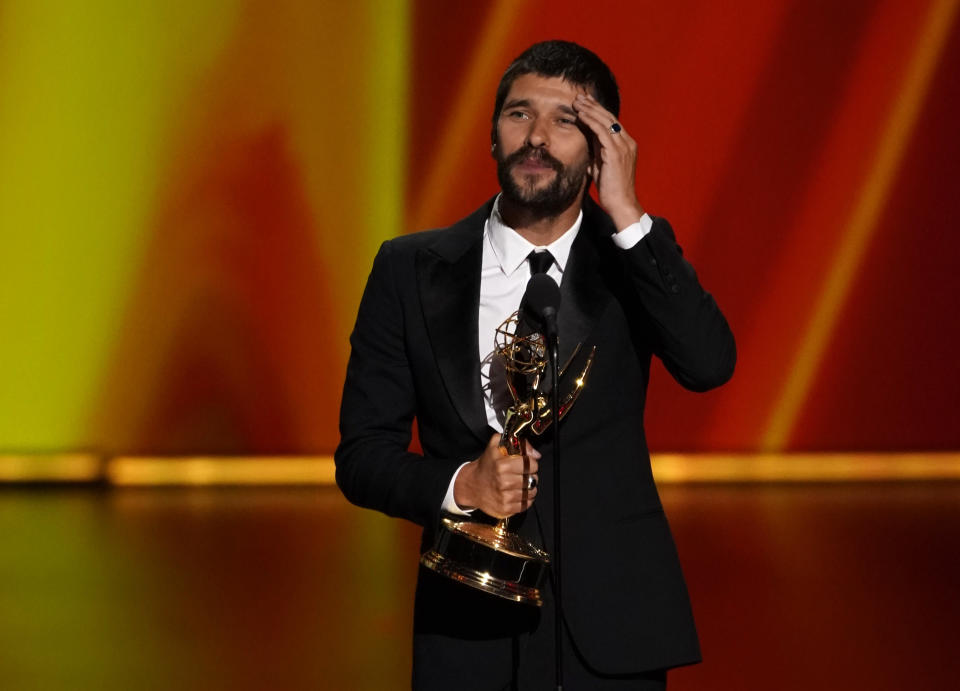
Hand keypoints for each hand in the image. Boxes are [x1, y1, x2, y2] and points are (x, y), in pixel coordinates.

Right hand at [454, 433, 540, 517]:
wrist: (471, 485)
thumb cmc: (486, 465)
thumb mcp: (496, 445)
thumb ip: (518, 443)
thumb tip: (536, 454)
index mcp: (502, 466)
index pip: (532, 465)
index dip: (530, 463)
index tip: (525, 464)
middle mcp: (504, 482)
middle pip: (533, 480)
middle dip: (529, 476)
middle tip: (521, 475)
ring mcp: (505, 497)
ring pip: (531, 493)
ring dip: (528, 489)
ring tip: (519, 485)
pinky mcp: (505, 509)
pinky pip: (525, 505)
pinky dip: (524, 500)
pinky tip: (517, 494)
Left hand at [573, 93, 644, 229]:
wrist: (621, 204)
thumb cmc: (611, 190)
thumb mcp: (601, 167)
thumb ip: (597, 154)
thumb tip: (587, 146)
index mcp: (626, 145)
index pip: (611, 123)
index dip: (598, 111)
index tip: (585, 103)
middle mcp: (627, 142)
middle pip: (609, 117)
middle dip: (594, 105)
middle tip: (580, 96)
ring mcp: (623, 146)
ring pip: (606, 121)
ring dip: (590, 109)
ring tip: (577, 101)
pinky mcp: (616, 152)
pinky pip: (602, 131)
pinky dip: (591, 121)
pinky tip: (581, 115)